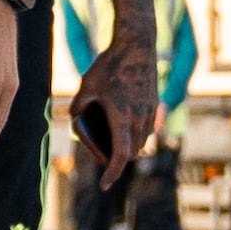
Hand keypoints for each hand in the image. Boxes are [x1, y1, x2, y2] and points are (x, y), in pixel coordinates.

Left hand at [76, 40, 161, 171]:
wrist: (137, 45)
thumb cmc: (109, 65)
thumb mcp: (87, 85)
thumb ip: (79, 106)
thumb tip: (76, 118)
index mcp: (122, 117)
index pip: (121, 155)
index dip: (112, 174)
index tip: (104, 185)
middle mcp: (139, 118)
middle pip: (131, 152)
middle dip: (118, 161)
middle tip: (103, 161)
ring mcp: (150, 111)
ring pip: (142, 141)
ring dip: (129, 148)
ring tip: (113, 145)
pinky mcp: (154, 103)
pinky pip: (147, 128)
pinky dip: (136, 134)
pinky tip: (125, 127)